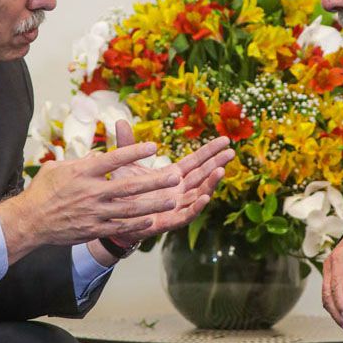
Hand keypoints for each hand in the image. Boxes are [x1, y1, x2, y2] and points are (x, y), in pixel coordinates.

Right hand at [0, 140, 188, 263]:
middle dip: (154, 182)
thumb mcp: (59, 167)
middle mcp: (91, 192)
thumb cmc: (44, 189)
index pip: (113, 159)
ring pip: (129, 209)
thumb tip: (99, 155)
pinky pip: (120, 226)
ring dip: (152, 204)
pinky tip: (152, 220)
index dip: (134, 152)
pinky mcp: (93, 228)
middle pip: (128, 186)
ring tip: (171, 200)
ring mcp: (94, 212)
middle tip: (174, 177)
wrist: (30, 220)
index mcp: (83, 172)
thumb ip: (83, 161)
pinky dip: (137, 224)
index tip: (153, 146)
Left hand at [106, 120, 233, 245]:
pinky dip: (196, 207)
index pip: (195, 161)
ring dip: (210, 183)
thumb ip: (126, 144)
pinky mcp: (169, 221)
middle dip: (217, 163)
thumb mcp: (125, 165)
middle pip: (202, 175)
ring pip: (198, 194)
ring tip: (221, 170)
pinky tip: (205, 197)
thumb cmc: (122, 190)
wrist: (110, 217)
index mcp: (173, 175)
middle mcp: (179, 190)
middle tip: (231, 152)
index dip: (210, 151)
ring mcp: (176, 206)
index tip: (225, 139)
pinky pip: (186, 214)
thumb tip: (120, 121)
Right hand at [321, 217, 342, 332]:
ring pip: (327, 298)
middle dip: (339, 314)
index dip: (341, 303)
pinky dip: (338, 308)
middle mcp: (331, 266)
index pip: (336, 285)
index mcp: (340, 259)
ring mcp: (331, 271)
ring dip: (337, 314)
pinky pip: (331, 295)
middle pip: (328, 295)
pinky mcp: (335, 276)